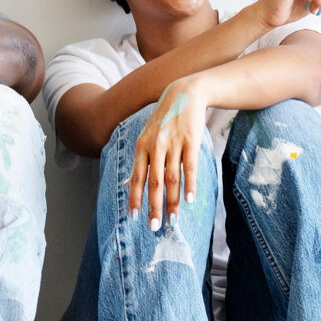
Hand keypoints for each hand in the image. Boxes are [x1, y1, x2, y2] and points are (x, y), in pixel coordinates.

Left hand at [127, 79, 212, 229]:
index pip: (137, 177)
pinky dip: (190, 185)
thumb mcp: (147, 137)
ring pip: (172, 178)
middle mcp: (156, 146)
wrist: (185, 94)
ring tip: (173, 220)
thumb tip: (129, 184)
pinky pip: (189, 167)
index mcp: (142, 146)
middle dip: (153, 206)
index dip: (135, 197)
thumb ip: (140, 161)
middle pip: (154, 182)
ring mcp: (174, 143)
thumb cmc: (164, 120)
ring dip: (173, 201)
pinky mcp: (191, 141)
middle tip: (154, 226)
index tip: (134, 217)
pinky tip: (190, 200)